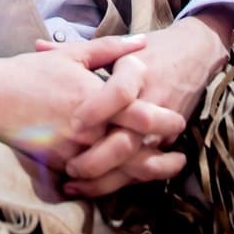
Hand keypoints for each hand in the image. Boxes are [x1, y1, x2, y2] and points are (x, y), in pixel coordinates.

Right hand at [0, 34, 183, 171]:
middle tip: (175, 149)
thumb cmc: (30, 71)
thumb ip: (110, 49)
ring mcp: (73, 150)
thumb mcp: (71, 53)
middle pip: (135, 149)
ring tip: (158, 166)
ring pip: (117, 169)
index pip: (141, 114)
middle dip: (161, 151)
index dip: (165, 120)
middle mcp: (86, 128)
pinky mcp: (59, 165)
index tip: (177, 119)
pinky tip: (121, 171)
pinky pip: (93, 177)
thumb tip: (142, 42)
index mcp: (93, 96)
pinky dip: (111, 176)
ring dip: (141, 170)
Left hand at [62, 10, 233, 196]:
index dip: (98, 109)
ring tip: (75, 184)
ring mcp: (161, 126)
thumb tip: (39, 46)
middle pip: (128, 138)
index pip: (120, 92)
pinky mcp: (168, 141)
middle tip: (69, 167)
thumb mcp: (116, 46)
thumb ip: (78, 50)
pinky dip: (122, 181)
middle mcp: (150, 100)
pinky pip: (145, 168)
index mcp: (136, 70)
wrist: (194, 54)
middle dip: (98, 158)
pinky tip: (96, 187)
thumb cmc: (150, 49)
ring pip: (136, 162)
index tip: (75, 122)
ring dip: (106, 179)